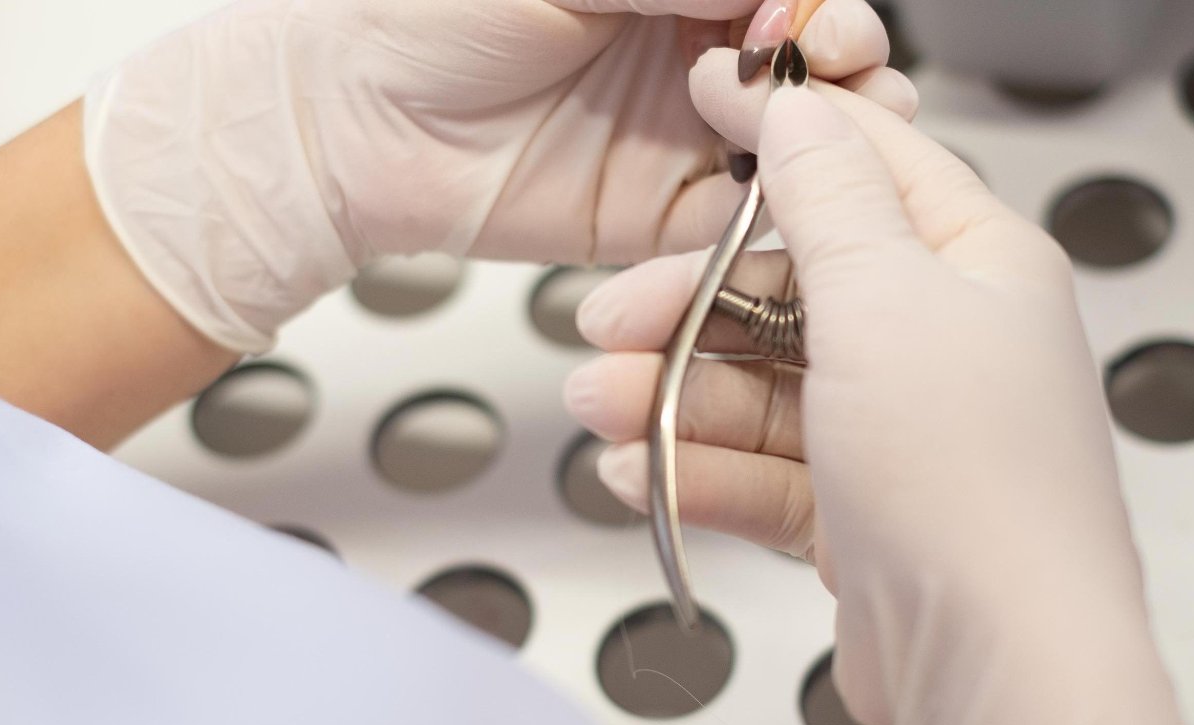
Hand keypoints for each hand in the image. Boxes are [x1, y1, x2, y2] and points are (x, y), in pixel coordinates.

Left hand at [84, 0, 914, 352]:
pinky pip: (735, 233)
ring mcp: (679, 146)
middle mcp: (688, 64)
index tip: (808, 20)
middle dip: (846, 67)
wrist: (347, 127)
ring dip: (832, 148)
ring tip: (817, 139)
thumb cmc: (419, 18)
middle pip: (813, 71)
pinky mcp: (658, 228)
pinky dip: (771, 226)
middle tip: (825, 66)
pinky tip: (778, 209)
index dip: (816, 7)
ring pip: (795, 152)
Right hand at [566, 85, 1193, 724]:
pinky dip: (699, 470)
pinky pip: (761, 470)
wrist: (992, 661)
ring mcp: (896, 430)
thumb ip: (829, 200)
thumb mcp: (885, 302)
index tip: (702, 118)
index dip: (781, 140)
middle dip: (686, 311)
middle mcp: (938, 343)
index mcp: (971, 266)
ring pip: (761, 388)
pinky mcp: (858, 508)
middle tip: (608, 324)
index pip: (866, 172)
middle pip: (787, 293)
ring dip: (673, 397)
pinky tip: (642, 474)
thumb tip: (799, 108)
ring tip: (603, 409)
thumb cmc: (970, 481)